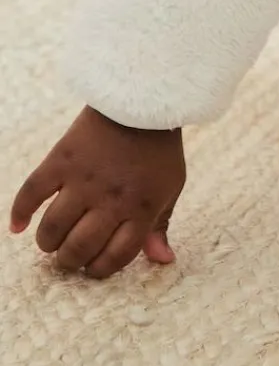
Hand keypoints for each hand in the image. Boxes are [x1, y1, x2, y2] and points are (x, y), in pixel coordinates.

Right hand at [9, 106, 185, 278]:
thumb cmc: (158, 148)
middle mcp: (112, 199)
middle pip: (79, 248)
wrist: (142, 98)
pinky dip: (19, 213)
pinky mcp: (62, 159)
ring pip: (53, 229)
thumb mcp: (171, 186)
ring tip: (51, 240)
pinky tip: (18, 226)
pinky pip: (31, 193)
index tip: (91, 268)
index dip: (99, 270)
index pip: (114, 257)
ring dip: (48, 243)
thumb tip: (162, 261)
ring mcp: (85, 179)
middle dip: (70, 261)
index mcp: (142, 208)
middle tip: (67, 256)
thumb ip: (161, 225)